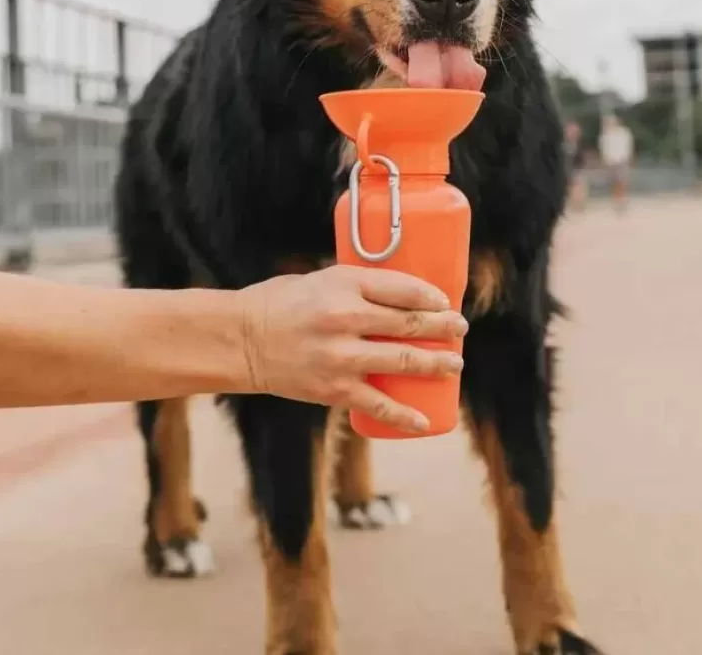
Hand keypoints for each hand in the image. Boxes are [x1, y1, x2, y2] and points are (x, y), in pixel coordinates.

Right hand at [236, 265, 467, 432]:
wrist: (241, 340)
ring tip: (455, 364)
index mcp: (343, 284)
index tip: (445, 302)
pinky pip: (378, 405)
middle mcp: (345, 318)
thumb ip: (358, 288)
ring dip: (436, 364)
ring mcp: (341, 356)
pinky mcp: (334, 388)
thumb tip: (401, 297)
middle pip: (410, 323)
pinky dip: (405, 415)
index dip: (432, 297)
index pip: (402, 288)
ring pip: (403, 361)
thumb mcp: (321, 279)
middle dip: (443, 327)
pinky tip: (425, 421)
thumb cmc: (280, 303)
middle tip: (459, 329)